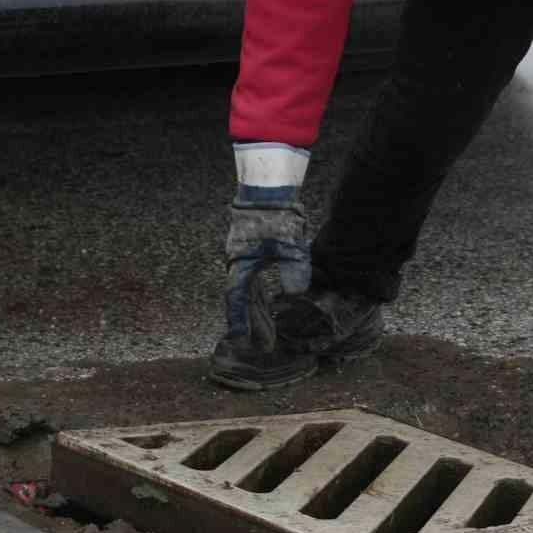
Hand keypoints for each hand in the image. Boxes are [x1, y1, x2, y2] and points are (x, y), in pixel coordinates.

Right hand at [223, 144, 311, 351]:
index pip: (237, 299)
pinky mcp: (251, 248)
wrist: (267, 187)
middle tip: (264, 345)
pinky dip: (259, 294)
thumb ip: (293, 268)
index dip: (240, 321)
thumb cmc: (275, 213)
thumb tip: (296, 294)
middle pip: (243, 298)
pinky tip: (269, 303)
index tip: (241, 341)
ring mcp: (243, 255)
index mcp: (241, 263)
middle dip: (253, 322)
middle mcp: (238, 262)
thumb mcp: (288, 243)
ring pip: (248, 290)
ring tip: (267, 331)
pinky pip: (253, 279)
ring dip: (257, 310)